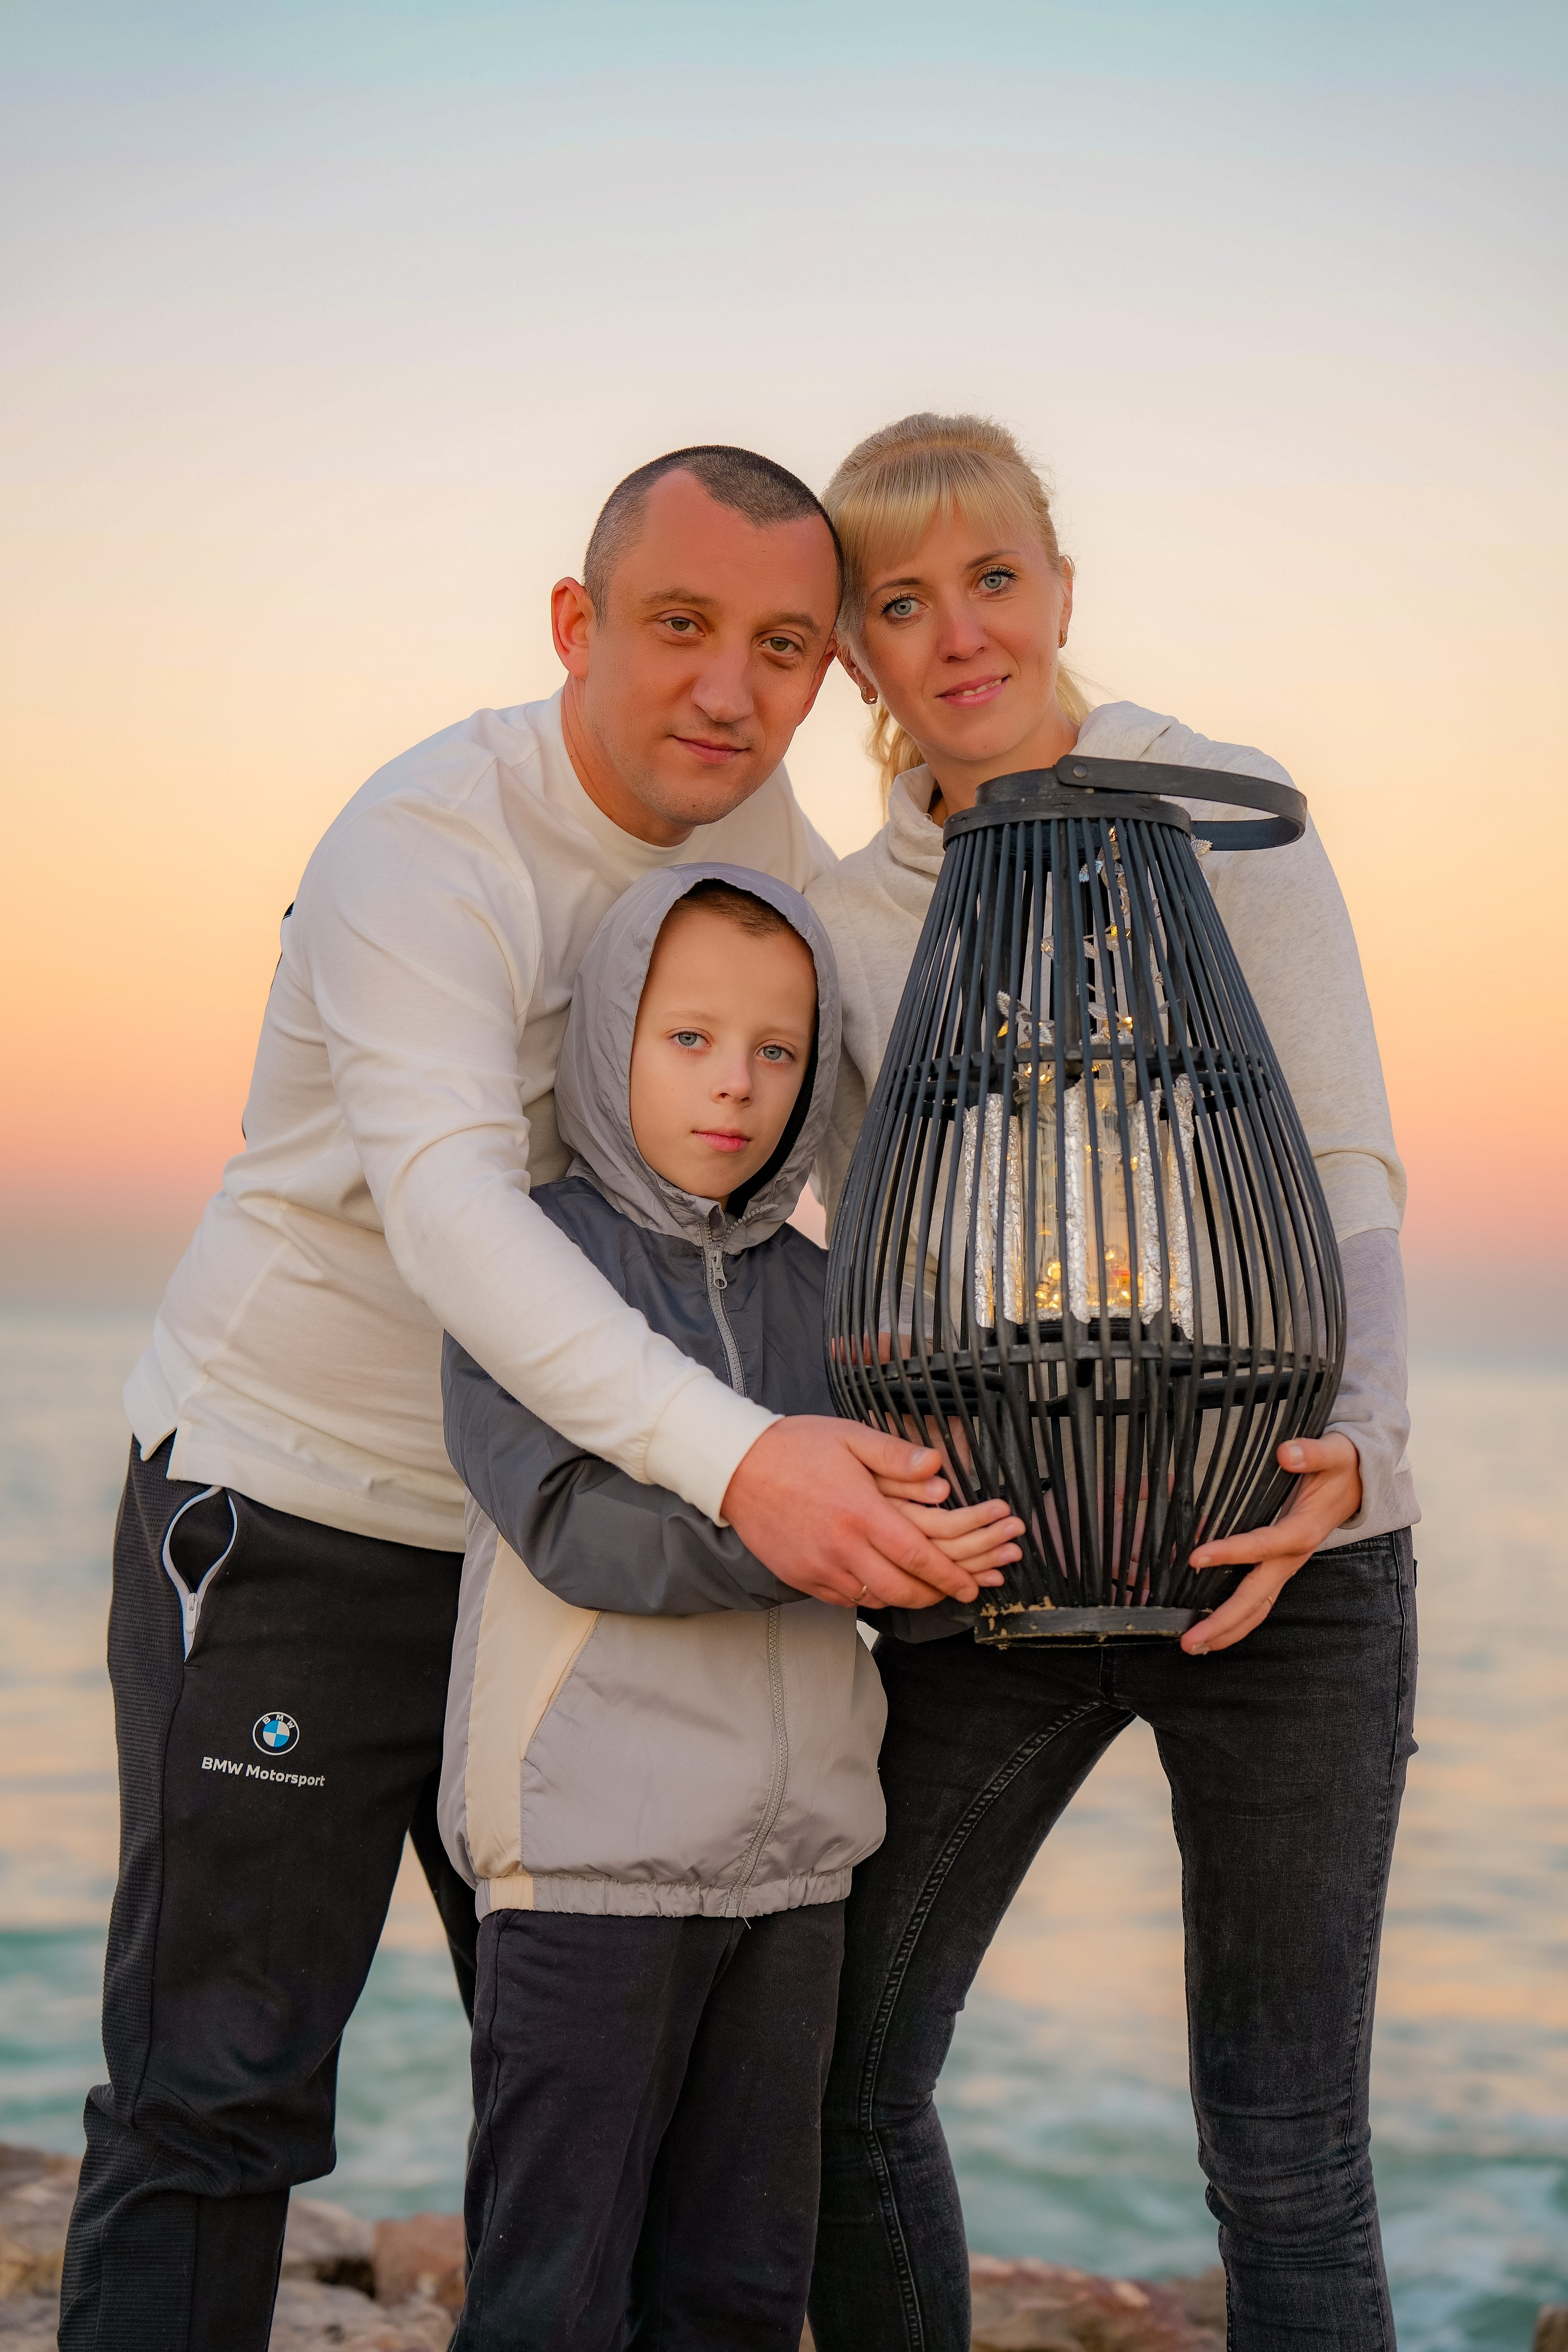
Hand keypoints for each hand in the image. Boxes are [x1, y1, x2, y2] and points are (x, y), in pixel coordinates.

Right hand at [723, 1417, 999, 1611]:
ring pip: (876, 1598)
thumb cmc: (798, 1447)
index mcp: (861, 1512)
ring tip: (925, 1588)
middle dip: (936, 1595)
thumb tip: (940, 1470)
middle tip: (957, 1592)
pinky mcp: (801, 1578)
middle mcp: (842, 1547)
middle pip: (902, 1589)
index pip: (918, 1555)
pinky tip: (881, 1582)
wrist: (738, 1467)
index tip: (972, 1587)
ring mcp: (820, 1568)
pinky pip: (845, 1599)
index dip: (951, 1576)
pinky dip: (869, 1595)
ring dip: (905, 1596)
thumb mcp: (851, 1437)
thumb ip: (897, 1456)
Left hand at [1180, 1433, 1361, 1654]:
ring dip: (1227, 1629)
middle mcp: (1292, 1556)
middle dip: (1223, 1621)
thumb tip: (1287, 1453)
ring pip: (1257, 1608)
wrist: (1361, 1481)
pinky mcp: (1280, 1567)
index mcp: (1301, 1530)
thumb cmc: (1341, 1465)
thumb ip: (1312, 1453)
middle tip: (1189, 1641)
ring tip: (1194, 1646)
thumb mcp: (1333, 1452)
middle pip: (1256, 1597)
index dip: (1231, 1553)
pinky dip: (1235, 1618)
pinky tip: (1210, 1628)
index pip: (1263, 1546)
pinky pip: (1257, 1600)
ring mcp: (1286, 1566)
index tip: (1194, 1557)